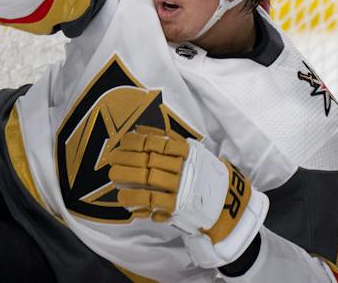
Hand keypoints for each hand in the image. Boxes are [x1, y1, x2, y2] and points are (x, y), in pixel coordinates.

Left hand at [107, 127, 267, 267]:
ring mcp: (182, 186)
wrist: (225, 203)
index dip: (139, 141)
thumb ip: (171, 143)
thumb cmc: (203, 176)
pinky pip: (153, 199)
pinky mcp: (178, 206)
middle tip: (112, 157)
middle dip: (129, 157)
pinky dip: (136, 197)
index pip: (160, 142)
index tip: (123, 140)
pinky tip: (123, 196)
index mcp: (189, 152)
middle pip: (152, 159)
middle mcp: (185, 167)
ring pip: (150, 178)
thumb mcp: (193, 154)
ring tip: (113, 174)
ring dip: (128, 175)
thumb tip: (142, 130)